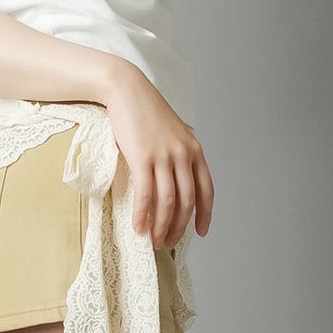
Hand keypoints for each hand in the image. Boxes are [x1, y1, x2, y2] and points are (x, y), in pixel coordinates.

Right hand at [102, 66, 213, 248]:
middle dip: (178, 227)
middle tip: (168, 242)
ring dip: (161, 226)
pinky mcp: (142, 158)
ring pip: (167, 202)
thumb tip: (174, 180)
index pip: (206, 190)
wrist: (126, 89)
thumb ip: (178, 154)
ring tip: (154, 241)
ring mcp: (163, 157)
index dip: (205, 214)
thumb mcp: (172, 132)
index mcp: (194, 150)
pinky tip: (139, 228)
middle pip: (187, 201)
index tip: (201, 232)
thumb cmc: (145, 111)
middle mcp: (183, 155)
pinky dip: (143, 215)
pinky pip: (146, 194)